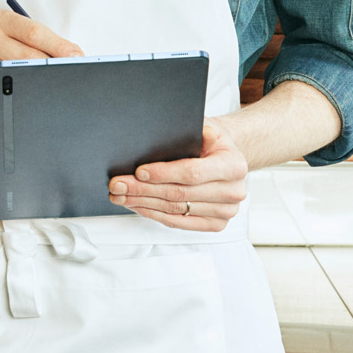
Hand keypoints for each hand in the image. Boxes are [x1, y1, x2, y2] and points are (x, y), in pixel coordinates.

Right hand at [0, 9, 81, 114]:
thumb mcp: (16, 39)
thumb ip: (41, 43)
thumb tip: (74, 56)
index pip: (34, 32)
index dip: (59, 47)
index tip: (77, 58)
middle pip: (28, 55)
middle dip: (52, 68)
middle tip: (69, 77)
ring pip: (16, 74)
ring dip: (37, 84)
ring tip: (48, 87)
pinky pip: (2, 93)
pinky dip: (18, 97)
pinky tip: (23, 97)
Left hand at [109, 119, 247, 231]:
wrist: (227, 158)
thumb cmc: (213, 143)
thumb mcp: (207, 127)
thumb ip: (191, 130)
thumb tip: (163, 132)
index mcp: (234, 165)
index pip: (192, 173)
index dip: (163, 173)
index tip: (139, 172)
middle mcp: (233, 191)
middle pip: (179, 194)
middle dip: (143, 189)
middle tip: (119, 185)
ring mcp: (225, 211)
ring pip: (175, 209)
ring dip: (143, 203)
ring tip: (122, 195)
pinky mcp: (215, 224)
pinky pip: (178, 221)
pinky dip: (154, 214)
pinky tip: (138, 206)